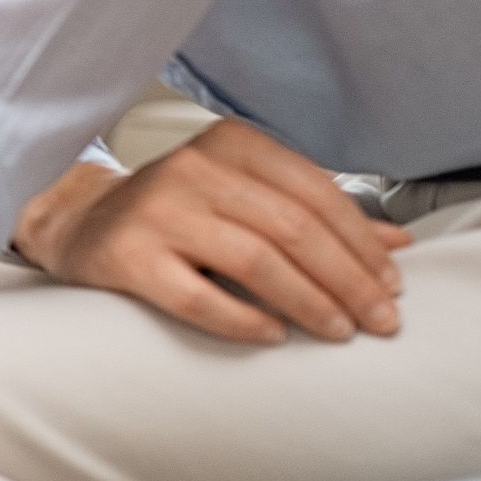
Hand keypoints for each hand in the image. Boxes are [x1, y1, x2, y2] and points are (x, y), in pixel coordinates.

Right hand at [14, 118, 410, 345]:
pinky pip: (198, 296)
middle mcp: (192, 169)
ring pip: (254, 261)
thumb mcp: (246, 197)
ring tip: (340, 332)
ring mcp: (156, 212)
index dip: (362, 243)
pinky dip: (243, 320)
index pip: (316, 192)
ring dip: (310, 303)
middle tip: (382, 321)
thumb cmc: (180, 214)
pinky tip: (273, 336)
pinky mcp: (127, 256)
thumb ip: (315, 215)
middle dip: (350, 281)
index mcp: (229, 144)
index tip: (393, 286)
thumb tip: (397, 245)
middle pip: (293, 229)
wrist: (83, 225)